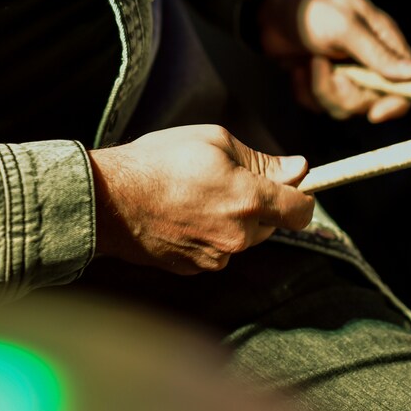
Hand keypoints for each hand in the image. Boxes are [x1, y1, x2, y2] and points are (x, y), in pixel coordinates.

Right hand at [88, 125, 314, 273]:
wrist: (107, 200)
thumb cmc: (159, 162)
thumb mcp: (215, 141)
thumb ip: (262, 160)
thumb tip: (298, 169)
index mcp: (248, 202)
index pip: (301, 211)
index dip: (302, 195)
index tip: (294, 185)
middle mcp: (237, 237)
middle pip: (271, 225)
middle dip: (260, 204)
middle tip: (227, 179)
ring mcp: (215, 258)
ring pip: (242, 238)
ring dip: (233, 219)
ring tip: (196, 195)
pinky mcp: (193, 269)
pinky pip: (216, 250)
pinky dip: (209, 234)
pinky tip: (182, 214)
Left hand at [258, 0, 410, 122]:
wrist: (271, 8)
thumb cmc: (313, 8)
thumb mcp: (345, 27)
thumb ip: (377, 54)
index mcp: (385, 42)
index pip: (406, 84)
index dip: (395, 103)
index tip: (375, 114)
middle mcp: (370, 63)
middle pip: (372, 102)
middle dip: (343, 93)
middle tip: (320, 65)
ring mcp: (347, 76)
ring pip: (344, 108)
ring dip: (321, 90)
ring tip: (308, 62)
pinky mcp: (323, 85)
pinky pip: (320, 106)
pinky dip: (305, 91)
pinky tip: (297, 68)